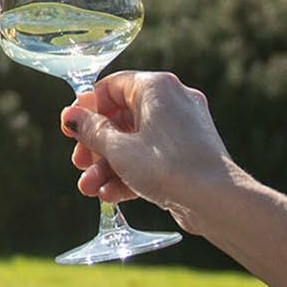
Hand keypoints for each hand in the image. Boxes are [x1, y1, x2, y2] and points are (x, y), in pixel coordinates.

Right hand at [61, 71, 243, 231]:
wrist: (216, 200)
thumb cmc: (167, 167)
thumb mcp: (119, 149)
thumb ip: (91, 131)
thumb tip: (71, 117)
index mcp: (157, 87)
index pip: (111, 86)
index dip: (86, 108)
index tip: (69, 129)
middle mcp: (172, 101)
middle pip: (121, 117)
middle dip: (95, 145)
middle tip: (79, 163)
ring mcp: (183, 128)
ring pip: (135, 141)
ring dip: (108, 165)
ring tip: (90, 189)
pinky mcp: (188, 153)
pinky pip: (152, 156)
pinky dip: (130, 172)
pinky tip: (110, 195)